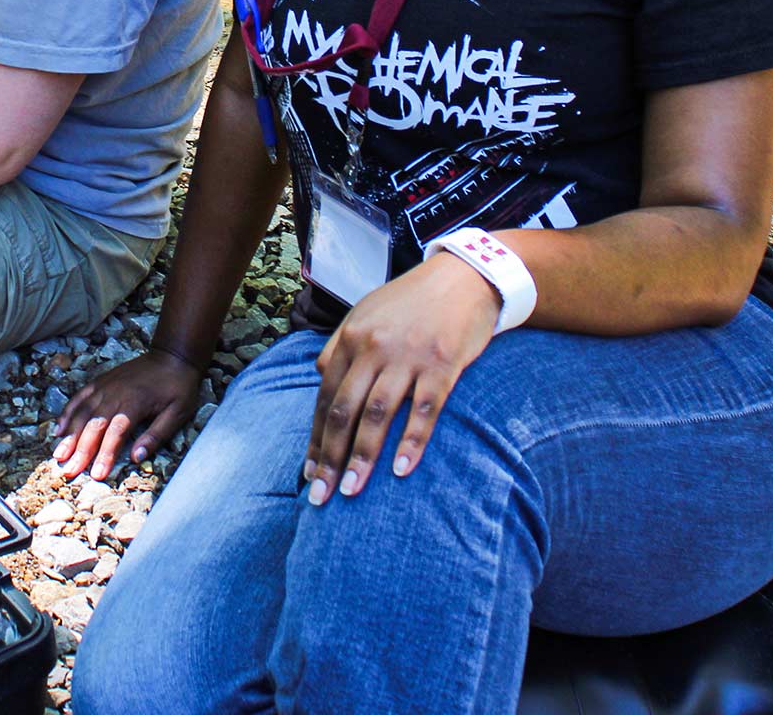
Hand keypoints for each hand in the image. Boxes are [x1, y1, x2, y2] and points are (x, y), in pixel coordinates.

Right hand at [51, 349, 204, 479]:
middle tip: (68, 471)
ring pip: (82, 412)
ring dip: (69, 434)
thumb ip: (157, 435)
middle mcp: (115, 394)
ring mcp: (104, 386)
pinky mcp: (100, 382)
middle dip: (80, 450)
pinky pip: (79, 397)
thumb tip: (137, 458)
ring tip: (58, 454)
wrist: (172, 355)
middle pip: (93, 425)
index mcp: (135, 403)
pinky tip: (59, 429)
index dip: (104, 455)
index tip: (96, 475)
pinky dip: (67, 413)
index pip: (115, 434)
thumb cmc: (178, 386)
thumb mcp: (178, 412)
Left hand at [303, 253, 497, 503]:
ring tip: (352, 490)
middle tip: (321, 495)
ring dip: (363, 457)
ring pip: (378, 415)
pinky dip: (411, 442)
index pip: (325, 397)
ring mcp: (409, 357)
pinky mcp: (443, 365)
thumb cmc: (411, 300)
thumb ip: (340, 346)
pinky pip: (424, 410)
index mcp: (351, 338)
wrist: (464, 277)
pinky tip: (400, 470)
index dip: (315, 438)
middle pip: (344, 410)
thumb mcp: (366, 313)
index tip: (309, 472)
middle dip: (330, 456)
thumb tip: (320, 378)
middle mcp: (374, 348)